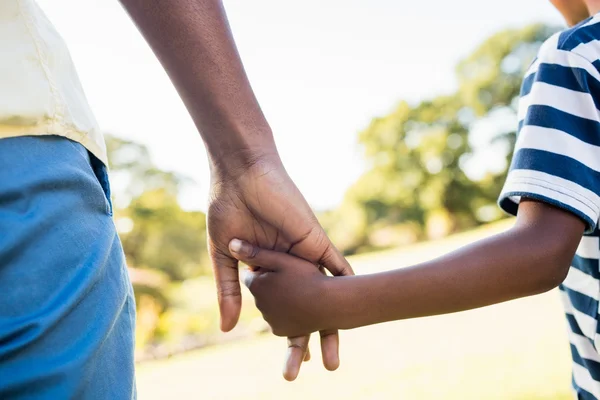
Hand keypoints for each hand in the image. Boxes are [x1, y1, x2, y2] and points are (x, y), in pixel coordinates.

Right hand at [207, 152, 352, 379]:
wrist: (241, 176)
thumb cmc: (227, 211)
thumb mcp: (225, 257)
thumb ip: (228, 291)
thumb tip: (226, 329)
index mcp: (268, 272)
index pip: (283, 310)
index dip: (288, 335)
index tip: (294, 361)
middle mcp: (290, 267)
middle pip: (307, 309)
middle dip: (311, 339)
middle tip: (321, 368)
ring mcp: (305, 255)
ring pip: (326, 294)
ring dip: (334, 322)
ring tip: (334, 358)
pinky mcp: (316, 240)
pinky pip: (337, 265)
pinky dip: (348, 284)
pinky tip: (362, 305)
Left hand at [229, 238, 334, 336]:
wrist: (331, 304)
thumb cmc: (308, 277)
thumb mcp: (282, 259)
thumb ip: (255, 252)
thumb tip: (232, 244)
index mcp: (256, 284)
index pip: (250, 274)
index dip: (263, 268)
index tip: (277, 265)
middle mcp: (258, 304)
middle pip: (260, 290)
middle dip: (269, 285)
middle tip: (290, 277)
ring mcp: (269, 319)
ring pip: (269, 305)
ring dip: (278, 299)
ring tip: (298, 291)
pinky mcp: (280, 331)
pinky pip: (278, 319)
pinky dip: (285, 313)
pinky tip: (299, 304)